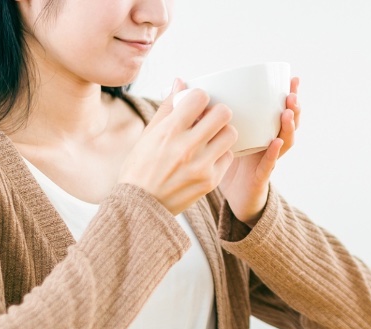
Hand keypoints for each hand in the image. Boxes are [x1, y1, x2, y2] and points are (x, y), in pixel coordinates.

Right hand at [119, 80, 237, 214]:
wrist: (141, 206)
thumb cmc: (140, 167)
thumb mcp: (148, 134)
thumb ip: (168, 107)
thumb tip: (180, 81)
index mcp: (169, 131)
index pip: (199, 97)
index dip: (200, 97)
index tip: (196, 105)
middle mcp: (186, 147)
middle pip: (223, 113)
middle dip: (217, 112)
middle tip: (209, 119)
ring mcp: (201, 165)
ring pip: (231, 134)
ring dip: (222, 132)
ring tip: (211, 138)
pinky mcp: (210, 181)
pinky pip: (228, 157)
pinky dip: (221, 154)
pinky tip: (208, 156)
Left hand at [218, 77, 300, 225]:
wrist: (227, 197)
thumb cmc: (221, 164)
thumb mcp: (215, 136)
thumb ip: (208, 116)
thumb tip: (192, 91)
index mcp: (260, 131)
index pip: (278, 109)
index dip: (287, 94)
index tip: (292, 77)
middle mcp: (268, 143)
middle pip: (287, 123)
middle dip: (293, 107)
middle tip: (293, 93)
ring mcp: (267, 160)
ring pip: (284, 141)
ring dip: (288, 127)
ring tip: (287, 113)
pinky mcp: (260, 177)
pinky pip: (268, 164)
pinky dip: (273, 153)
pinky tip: (275, 142)